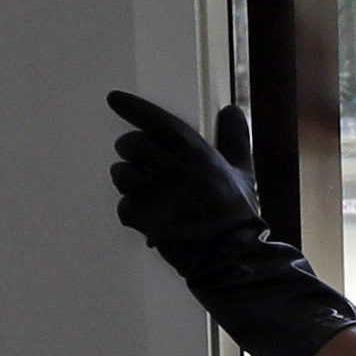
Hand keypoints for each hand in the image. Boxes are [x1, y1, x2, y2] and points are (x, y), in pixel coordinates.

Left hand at [110, 92, 263, 261]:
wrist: (228, 256)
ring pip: (120, 173)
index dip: (134, 108)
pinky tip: (150, 218)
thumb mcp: (242, 172)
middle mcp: (174, 169)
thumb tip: (231, 108)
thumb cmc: (236, 215)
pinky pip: (122, 203)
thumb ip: (234, 138)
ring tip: (146, 192)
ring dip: (127, 179)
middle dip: (129, 150)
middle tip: (135, 158)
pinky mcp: (142, 217)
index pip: (158, 122)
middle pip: (132, 145)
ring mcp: (156, 194)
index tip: (113, 98)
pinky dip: (132, 210)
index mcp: (197, 154)